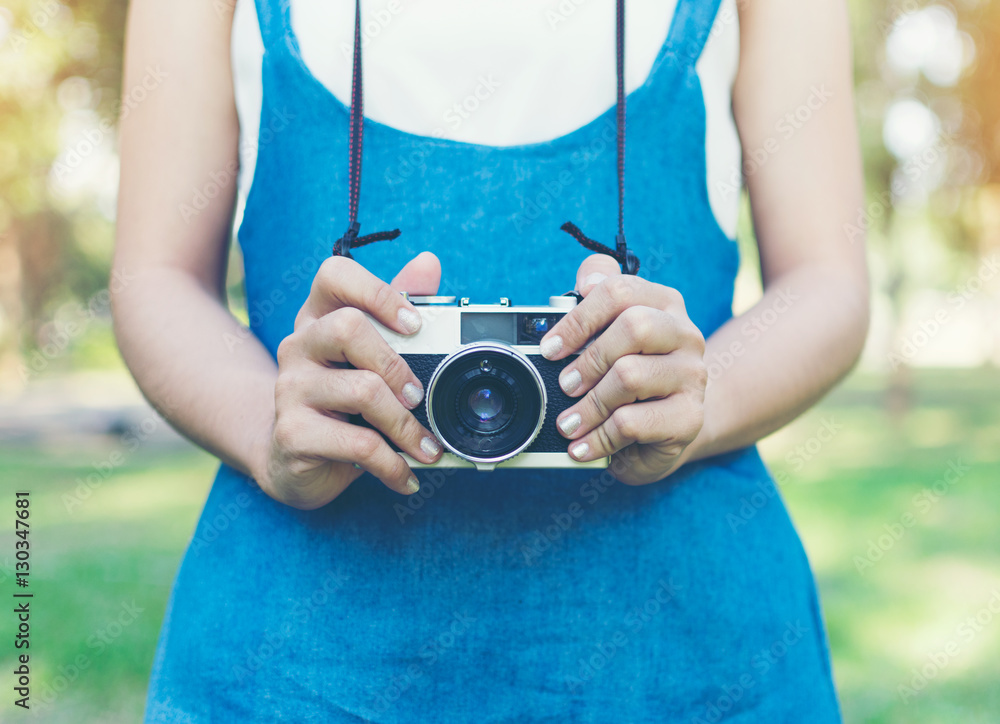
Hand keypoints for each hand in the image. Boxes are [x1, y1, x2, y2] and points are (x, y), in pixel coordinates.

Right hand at [254, 252, 444, 508]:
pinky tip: (405, 476)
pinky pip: (357, 444)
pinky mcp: (293, 434)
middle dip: (396, 364)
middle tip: (418, 395)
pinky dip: (392, 464)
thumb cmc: (340, 401)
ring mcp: (290, 389)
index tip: (415, 324)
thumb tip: (429, 262)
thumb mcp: (369, 356)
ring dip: (406, 426)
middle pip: (348, 328)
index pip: (335, 276)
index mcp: (319, 318)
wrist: (291, 460)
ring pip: (360, 390)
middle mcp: (298, 346)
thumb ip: (398, 309)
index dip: (377, 292)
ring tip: (427, 447)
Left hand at [539, 255, 707, 484]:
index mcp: (663, 303)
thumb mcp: (612, 336)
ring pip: (630, 376)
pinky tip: (583, 446)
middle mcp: (685, 333)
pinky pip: (632, 423)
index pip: (619, 291)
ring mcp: (693, 375)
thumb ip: (596, 301)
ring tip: (569, 423)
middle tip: (565, 385)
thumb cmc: (633, 375)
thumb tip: (585, 279)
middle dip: (588, 359)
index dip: (578, 318)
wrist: (672, 427)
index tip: (551, 347)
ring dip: (589, 405)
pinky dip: (598, 437)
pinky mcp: (690, 417)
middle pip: (633, 327)